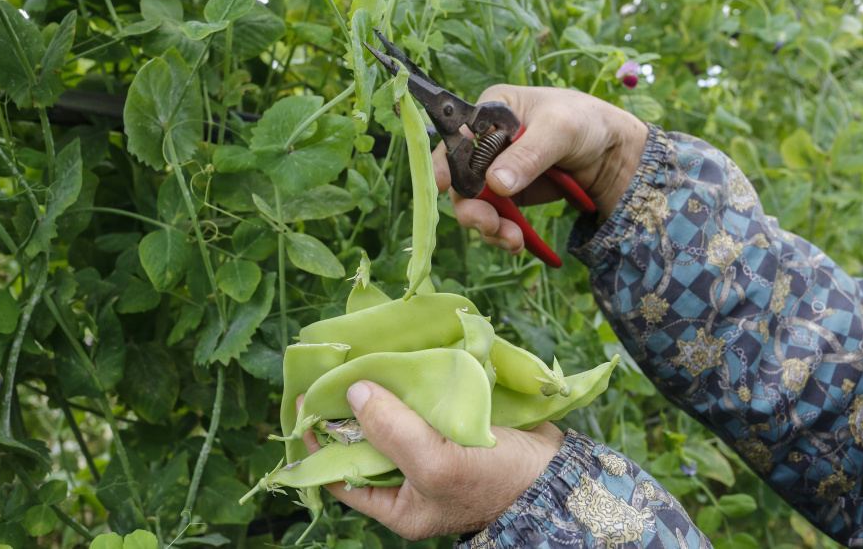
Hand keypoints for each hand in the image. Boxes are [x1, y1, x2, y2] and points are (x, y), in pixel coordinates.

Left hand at [298, 381, 563, 539]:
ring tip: (359, 360)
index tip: (305, 403)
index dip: (318, 441)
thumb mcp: (436, 463)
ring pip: (392, 418)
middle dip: (348, 410)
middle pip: (364, 441)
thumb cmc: (496, 480)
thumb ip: (391, 431)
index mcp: (397, 504)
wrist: (557, 472)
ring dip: (379, 391)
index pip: (340, 475)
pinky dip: (408, 384)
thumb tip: (353, 392)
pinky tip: (397, 362)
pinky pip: (418, 404)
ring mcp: (430, 450)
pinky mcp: (450, 426)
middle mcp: (408, 479)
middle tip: (331, 372)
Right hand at [433, 85, 648, 253]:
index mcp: (490, 113)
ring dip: (488, 226)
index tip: (438, 186)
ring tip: (513, 240)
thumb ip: (528, 154)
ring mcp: (496, 171)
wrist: (614, 152)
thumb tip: (496, 184)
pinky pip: (495, 217)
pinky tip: (517, 242)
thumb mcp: (560, 130)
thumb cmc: (587, 122)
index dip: (441, 164)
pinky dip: (502, 233)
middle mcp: (485, 143)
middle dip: (472, 208)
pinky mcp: (509, 195)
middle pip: (459, 180)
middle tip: (490, 226)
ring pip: (475, 205)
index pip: (455, 138)